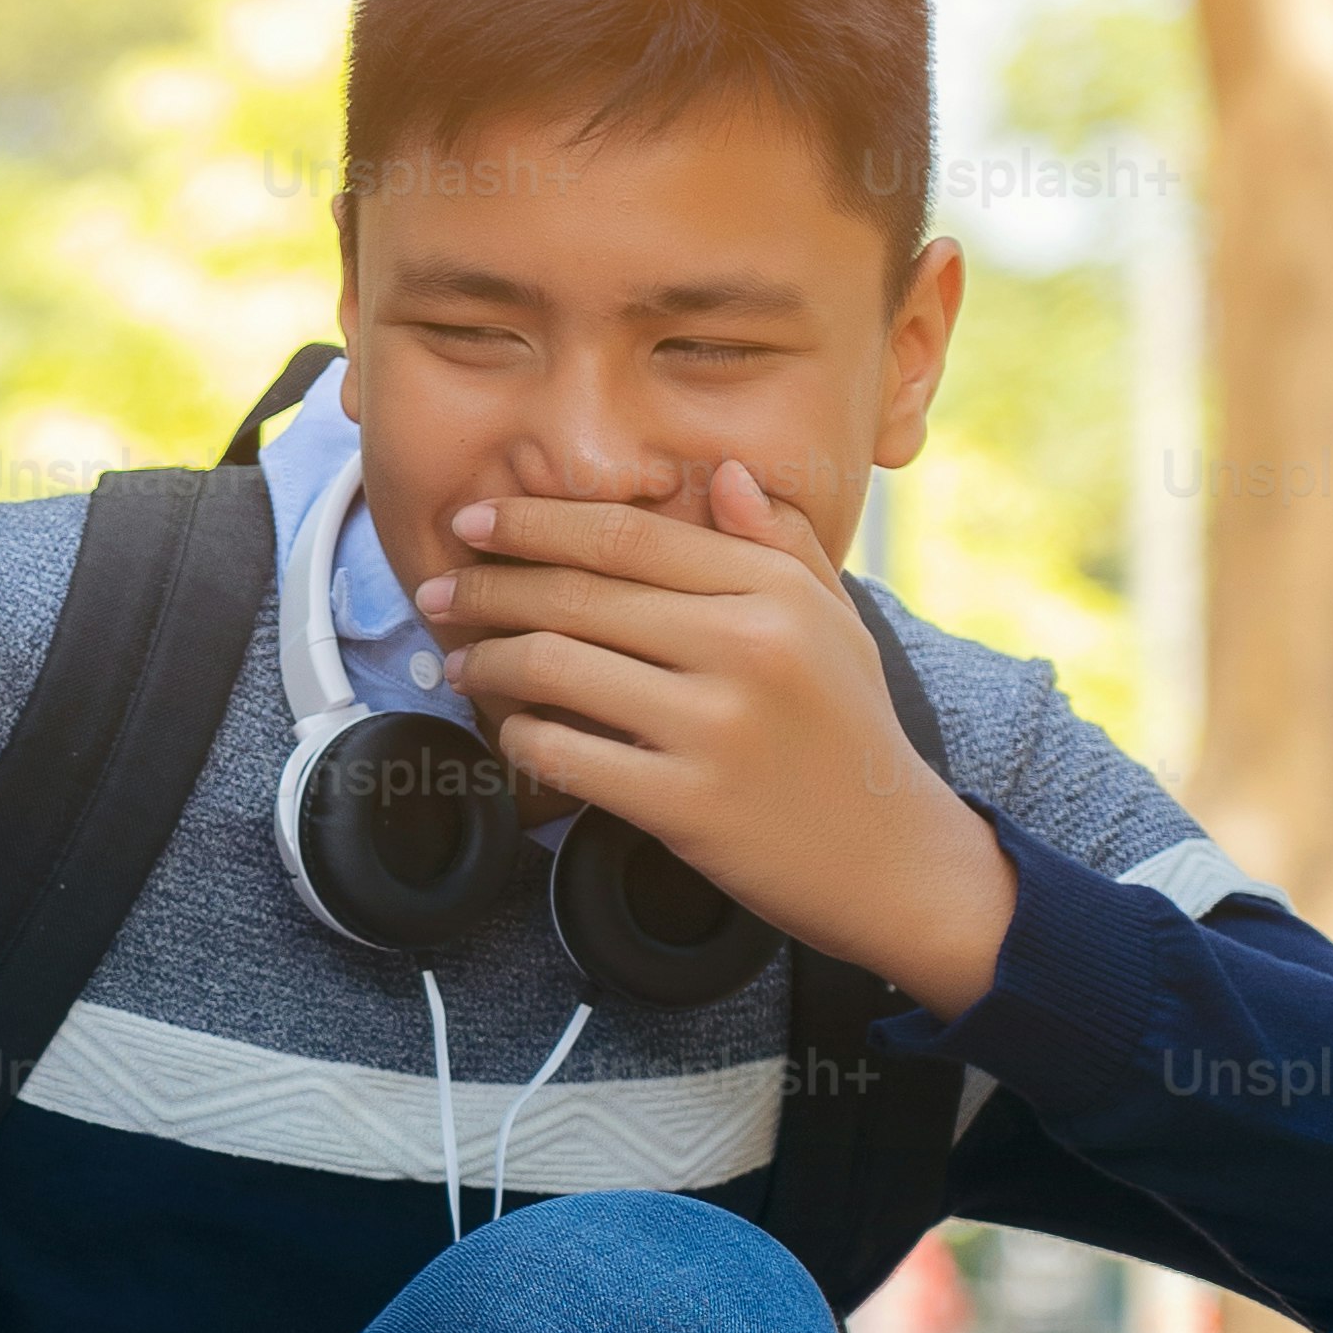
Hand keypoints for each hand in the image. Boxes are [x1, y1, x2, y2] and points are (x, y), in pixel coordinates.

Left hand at [414, 466, 1014, 1014]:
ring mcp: (715, 726)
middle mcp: (746, 647)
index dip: (533, 522)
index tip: (474, 522)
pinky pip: (563, 753)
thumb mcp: (835, 623)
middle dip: (487, 587)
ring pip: (555, 668)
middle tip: (439, 591)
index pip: (624, 535)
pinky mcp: (685, 802)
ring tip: (463, 663)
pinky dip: (519, 738)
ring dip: (490, 662)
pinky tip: (510, 732)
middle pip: (576, 594)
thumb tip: (722, 473)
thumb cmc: (850, 732)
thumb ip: (778, 543)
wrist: (893, 859)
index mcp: (773, 590)